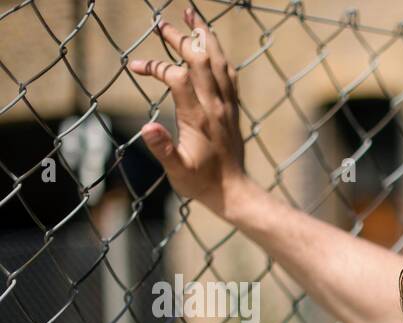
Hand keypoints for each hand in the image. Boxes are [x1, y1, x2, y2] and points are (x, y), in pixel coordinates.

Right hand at [128, 7, 251, 219]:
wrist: (234, 192)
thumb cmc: (202, 183)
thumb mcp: (177, 170)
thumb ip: (163, 148)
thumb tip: (146, 127)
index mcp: (199, 117)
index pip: (177, 77)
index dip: (156, 66)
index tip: (135, 67)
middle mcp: (216, 107)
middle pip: (200, 61)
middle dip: (180, 38)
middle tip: (161, 23)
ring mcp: (227, 106)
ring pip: (219, 62)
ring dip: (205, 36)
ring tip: (192, 15)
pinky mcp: (232, 110)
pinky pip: (229, 75)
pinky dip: (218, 55)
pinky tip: (210, 45)